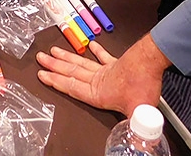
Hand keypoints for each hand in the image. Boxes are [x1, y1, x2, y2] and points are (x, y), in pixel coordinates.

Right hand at [36, 37, 167, 116]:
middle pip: (71, 72)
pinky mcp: (117, 62)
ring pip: (81, 63)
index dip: (56, 82)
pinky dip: (96, 51)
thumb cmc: (142, 83)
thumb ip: (134, 128)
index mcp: (98, 92)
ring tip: (53, 51)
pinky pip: (103, 56)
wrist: (150, 60)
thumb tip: (137, 144)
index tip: (43, 76)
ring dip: (66, 57)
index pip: (72, 87)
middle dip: (54, 66)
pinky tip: (90, 46)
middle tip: (40, 59)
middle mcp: (99, 79)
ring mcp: (107, 70)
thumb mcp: (137, 111)